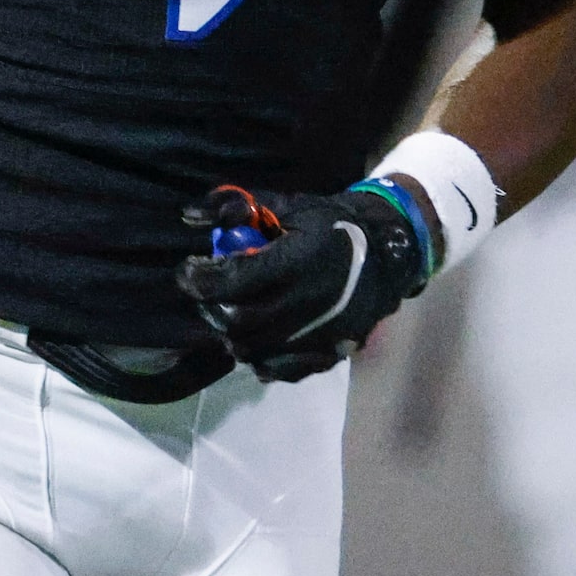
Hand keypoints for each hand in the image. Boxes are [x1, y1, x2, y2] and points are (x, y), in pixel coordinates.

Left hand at [175, 185, 428, 381]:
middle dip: (213, 309)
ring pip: (254, 350)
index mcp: (298, 261)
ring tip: (232, 313)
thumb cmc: (332, 224)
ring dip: (232, 334)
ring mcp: (320, 332)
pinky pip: (282, 370)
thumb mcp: (288, 205)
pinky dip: (261, 358)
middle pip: (239, 322)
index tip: (188, 272)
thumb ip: (235, 207)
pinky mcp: (330, 352)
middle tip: (209, 294)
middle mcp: (308, 301)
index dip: (200, 280)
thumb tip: (187, 216)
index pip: (233, 282)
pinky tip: (259, 338)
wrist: (388, 251)